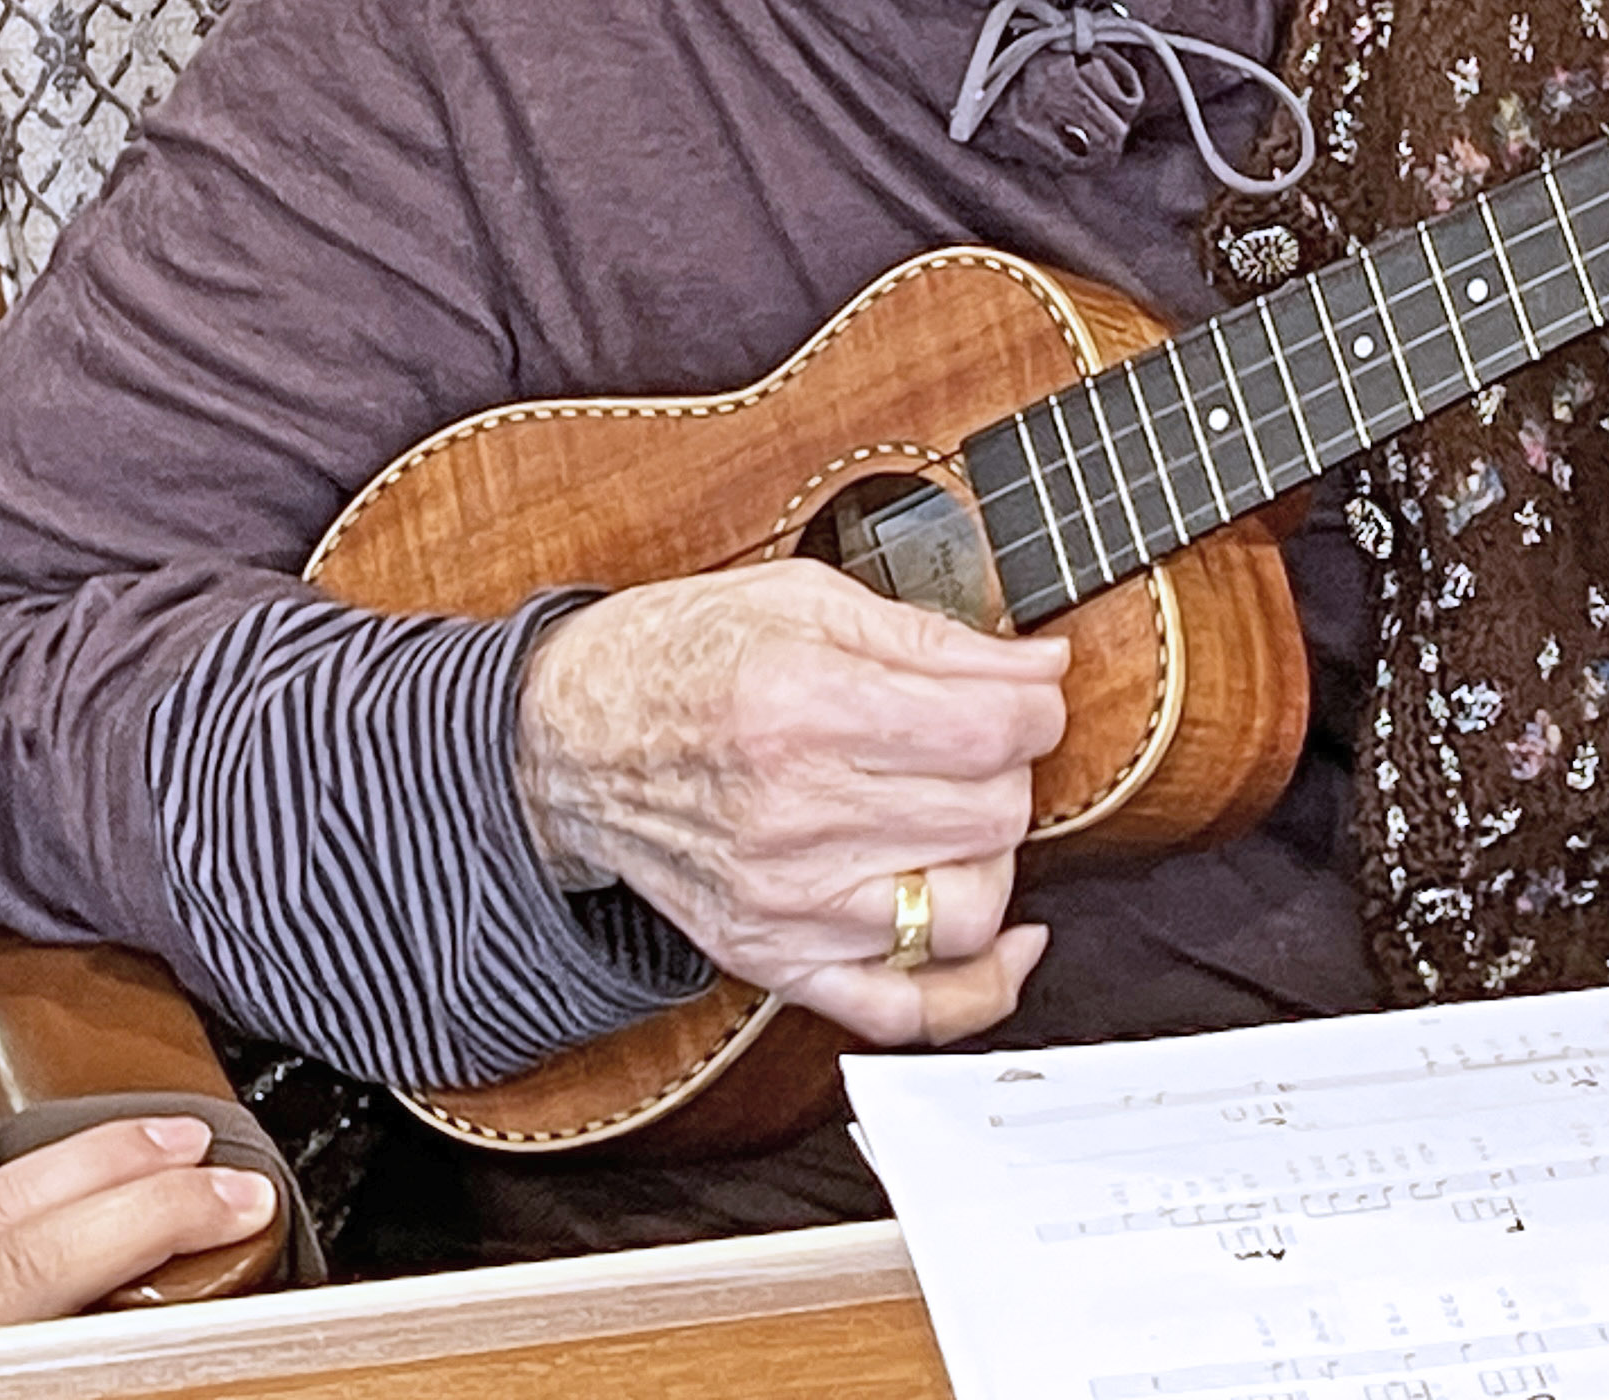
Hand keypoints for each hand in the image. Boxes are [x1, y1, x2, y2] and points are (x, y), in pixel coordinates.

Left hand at [0, 1119, 278, 1343]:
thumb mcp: (22, 1396)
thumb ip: (90, 1366)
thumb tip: (177, 1333)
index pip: (35, 1266)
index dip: (149, 1219)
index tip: (236, 1206)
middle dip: (119, 1166)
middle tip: (210, 1156)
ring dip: (72, 1168)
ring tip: (153, 1148)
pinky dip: (17, 1207)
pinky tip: (63, 1206)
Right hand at [515, 561, 1065, 1047]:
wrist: (565, 744)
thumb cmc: (679, 657)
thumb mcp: (802, 598)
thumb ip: (934, 637)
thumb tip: (1042, 665)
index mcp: (802, 708)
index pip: (989, 731)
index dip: (1035, 705)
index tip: (1025, 692)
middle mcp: (793, 817)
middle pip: (991, 814)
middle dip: (1008, 768)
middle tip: (973, 739)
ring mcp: (785, 905)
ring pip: (967, 909)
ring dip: (988, 856)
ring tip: (955, 814)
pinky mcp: (775, 962)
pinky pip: (906, 1010)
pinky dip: (977, 985)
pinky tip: (1006, 937)